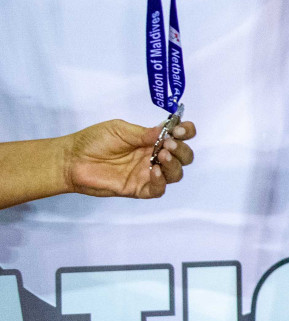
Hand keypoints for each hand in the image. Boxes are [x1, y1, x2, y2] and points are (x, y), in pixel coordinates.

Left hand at [64, 118, 197, 199]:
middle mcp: (154, 157)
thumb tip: (165, 130)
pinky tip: (153, 170)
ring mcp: (147, 174)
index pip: (179, 137)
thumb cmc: (93, 141)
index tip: (180, 130)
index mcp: (152, 140)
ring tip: (162, 155)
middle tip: (168, 144)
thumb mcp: (119, 130)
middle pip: (184, 157)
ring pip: (175, 174)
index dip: (186, 132)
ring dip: (175, 164)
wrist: (71, 160)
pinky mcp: (138, 189)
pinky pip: (158, 190)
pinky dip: (161, 181)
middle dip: (182, 150)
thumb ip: (143, 133)